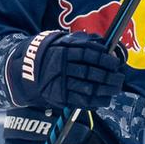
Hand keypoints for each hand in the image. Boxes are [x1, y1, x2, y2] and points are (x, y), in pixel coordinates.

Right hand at [9, 30, 126, 109]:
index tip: (116, 63)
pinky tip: (105, 99)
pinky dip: (96, 101)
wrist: (24, 70)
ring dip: (106, 90)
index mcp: (63, 50)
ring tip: (116, 89)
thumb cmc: (49, 54)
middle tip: (120, 78)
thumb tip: (104, 44)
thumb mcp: (61, 41)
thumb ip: (82, 42)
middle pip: (91, 72)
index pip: (89, 54)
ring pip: (88, 88)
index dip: (105, 59)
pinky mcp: (59, 96)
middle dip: (109, 77)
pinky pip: (81, 101)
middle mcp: (61, 67)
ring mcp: (60, 82)